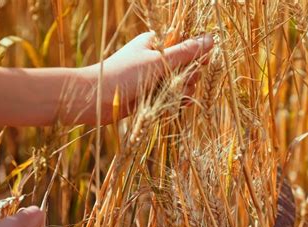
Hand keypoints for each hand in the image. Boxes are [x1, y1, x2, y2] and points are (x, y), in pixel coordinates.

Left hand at [81, 32, 213, 122]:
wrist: (97, 99)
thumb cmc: (124, 74)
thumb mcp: (158, 61)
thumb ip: (186, 52)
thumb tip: (211, 39)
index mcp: (157, 43)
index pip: (187, 45)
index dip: (196, 56)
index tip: (199, 65)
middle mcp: (157, 59)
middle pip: (188, 66)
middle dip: (189, 76)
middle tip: (180, 82)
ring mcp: (155, 78)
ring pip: (182, 83)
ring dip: (183, 91)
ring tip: (174, 96)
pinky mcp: (153, 95)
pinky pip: (173, 97)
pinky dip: (177, 101)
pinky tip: (177, 106)